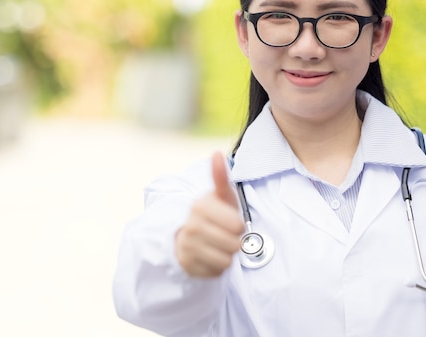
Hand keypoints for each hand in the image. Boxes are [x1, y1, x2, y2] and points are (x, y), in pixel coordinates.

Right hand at [175, 152, 243, 276]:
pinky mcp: (187, 265)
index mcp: (200, 206)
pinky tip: (210, 256)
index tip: (229, 221)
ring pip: (226, 260)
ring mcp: (187, 247)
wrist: (190, 235)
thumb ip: (220, 176)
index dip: (238, 226)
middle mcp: (191, 226)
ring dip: (226, 254)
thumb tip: (216, 153)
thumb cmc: (214, 214)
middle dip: (233, 242)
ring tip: (217, 245)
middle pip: (233, 245)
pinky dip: (217, 266)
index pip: (237, 226)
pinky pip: (216, 272)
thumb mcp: (221, 196)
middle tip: (223, 234)